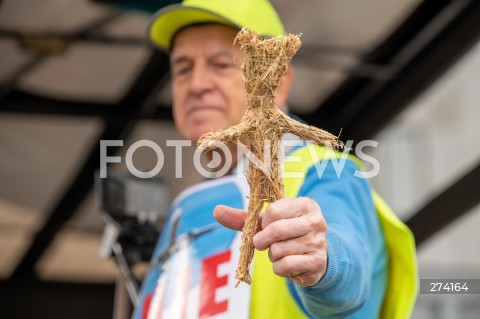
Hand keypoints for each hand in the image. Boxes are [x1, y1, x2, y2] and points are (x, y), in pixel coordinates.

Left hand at [213, 197, 327, 286]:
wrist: (315, 257)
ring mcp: (319, 242)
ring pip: (279, 250)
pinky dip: (278, 268)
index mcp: (305, 204)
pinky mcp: (317, 262)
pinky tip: (286, 264)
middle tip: (262, 243)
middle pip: (276, 230)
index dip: (264, 222)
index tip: (266, 227)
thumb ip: (244, 217)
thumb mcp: (269, 222)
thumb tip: (216, 210)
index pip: (274, 210)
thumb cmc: (288, 234)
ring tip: (280, 253)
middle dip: (262, 240)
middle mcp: (316, 221)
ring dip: (272, 255)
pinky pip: (285, 266)